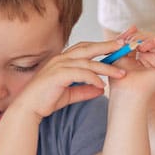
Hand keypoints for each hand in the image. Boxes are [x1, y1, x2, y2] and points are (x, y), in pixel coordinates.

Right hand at [11, 39, 126, 119]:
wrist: (28, 109)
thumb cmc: (45, 100)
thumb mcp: (70, 94)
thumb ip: (85, 90)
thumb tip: (102, 89)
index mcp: (64, 60)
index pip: (87, 48)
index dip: (103, 45)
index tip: (119, 46)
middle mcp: (61, 59)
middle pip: (89, 48)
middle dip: (109, 46)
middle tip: (126, 46)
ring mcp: (58, 65)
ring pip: (88, 62)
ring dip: (106, 67)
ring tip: (121, 73)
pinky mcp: (57, 75)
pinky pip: (80, 74)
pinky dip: (92, 79)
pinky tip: (102, 86)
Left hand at [108, 26, 154, 99]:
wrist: (123, 93)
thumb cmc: (119, 78)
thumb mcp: (121, 53)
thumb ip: (127, 39)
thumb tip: (134, 26)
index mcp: (148, 58)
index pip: (149, 38)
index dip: (138, 34)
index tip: (126, 37)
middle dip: (143, 36)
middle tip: (130, 40)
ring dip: (150, 38)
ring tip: (136, 45)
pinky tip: (145, 46)